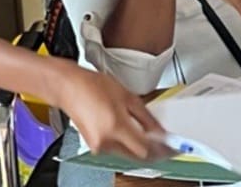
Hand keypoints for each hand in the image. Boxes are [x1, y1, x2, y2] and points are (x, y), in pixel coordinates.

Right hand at [52, 61, 170, 159]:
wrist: (70, 87)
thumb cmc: (93, 86)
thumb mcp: (127, 95)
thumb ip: (145, 116)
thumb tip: (158, 130)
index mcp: (115, 127)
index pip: (144, 149)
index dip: (160, 149)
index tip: (170, 146)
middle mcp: (106, 141)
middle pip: (136, 155)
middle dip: (151, 149)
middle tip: (162, 141)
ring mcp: (99, 146)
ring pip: (126, 153)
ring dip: (137, 145)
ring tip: (145, 131)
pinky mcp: (94, 146)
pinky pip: (116, 149)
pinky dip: (125, 142)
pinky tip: (128, 130)